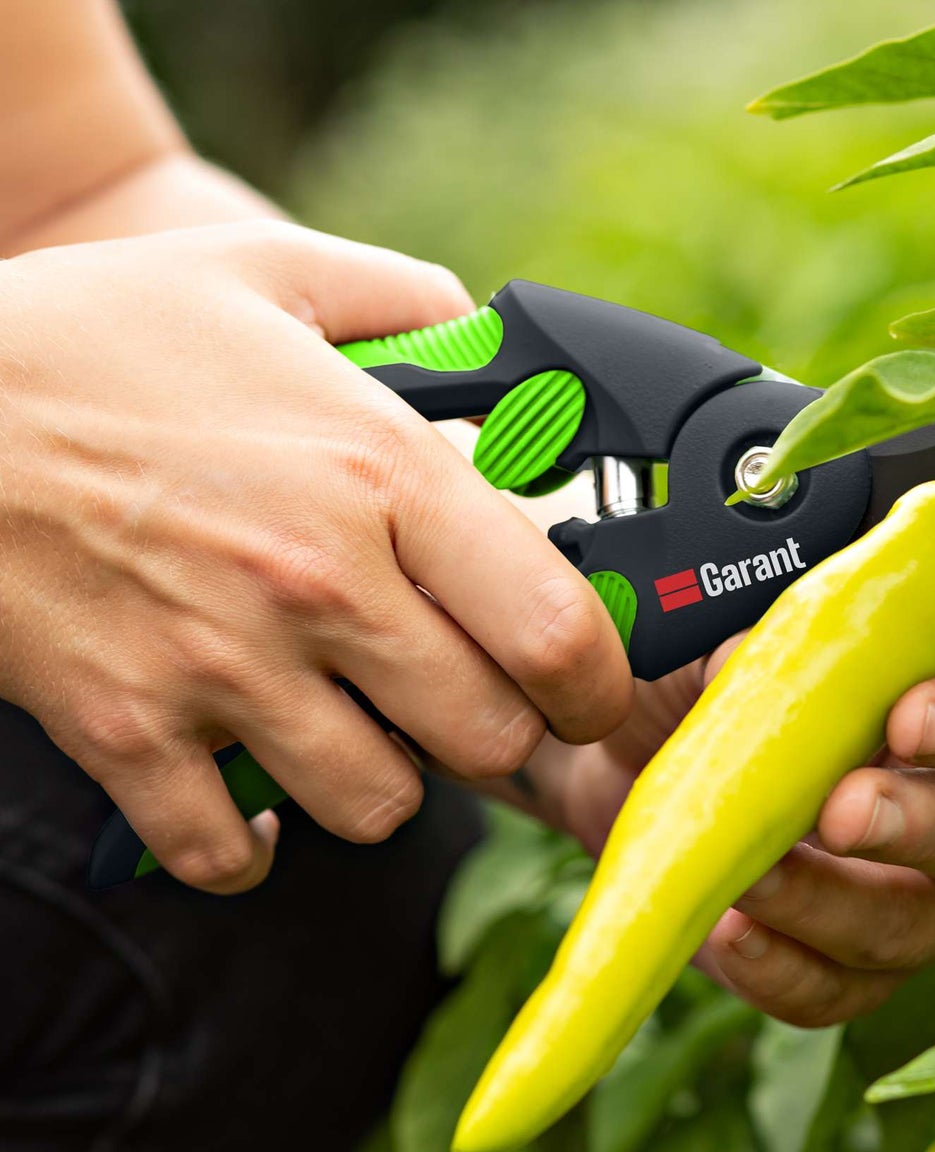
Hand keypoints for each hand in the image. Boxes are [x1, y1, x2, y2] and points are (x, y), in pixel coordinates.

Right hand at [0, 222, 632, 891]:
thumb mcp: (259, 272)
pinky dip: (249, 842)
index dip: (600, 683)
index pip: (556, 629)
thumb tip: (480, 331)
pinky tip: (246, 786)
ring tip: (350, 728)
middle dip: (494, 732)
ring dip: (381, 781)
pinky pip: (228, 850)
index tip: (589, 689)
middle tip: (465, 702)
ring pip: (376, 806)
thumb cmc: (87, 337)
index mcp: (379, 474)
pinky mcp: (127, 730)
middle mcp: (318, 583)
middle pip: (486, 738)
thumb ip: (399, 299)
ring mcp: (221, 667)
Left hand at [525, 645, 934, 1026]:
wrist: (629, 754)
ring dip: (830, 902)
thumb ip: (757, 645)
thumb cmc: (708, 677)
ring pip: (917, 925)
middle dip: (920, 824)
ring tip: (749, 877)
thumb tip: (752, 663)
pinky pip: (840, 991)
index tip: (907, 719)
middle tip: (841, 811)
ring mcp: (922, 899)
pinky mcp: (849, 968)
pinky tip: (729, 932)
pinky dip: (783, 969)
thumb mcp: (720, 639)